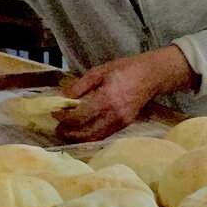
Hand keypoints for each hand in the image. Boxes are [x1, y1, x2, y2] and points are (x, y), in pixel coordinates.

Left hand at [54, 46, 196, 141]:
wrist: (152, 75)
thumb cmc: (125, 69)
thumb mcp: (99, 71)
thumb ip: (79, 86)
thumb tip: (61, 97)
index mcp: (105, 99)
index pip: (79, 116)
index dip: (63, 117)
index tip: (55, 112)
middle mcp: (113, 114)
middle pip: (85, 133)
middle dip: (68, 132)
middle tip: (57, 127)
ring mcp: (121, 122)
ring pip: (95, 137)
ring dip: (78, 137)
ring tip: (66, 130)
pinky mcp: (125, 125)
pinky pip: (104, 134)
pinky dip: (90, 135)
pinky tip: (82, 129)